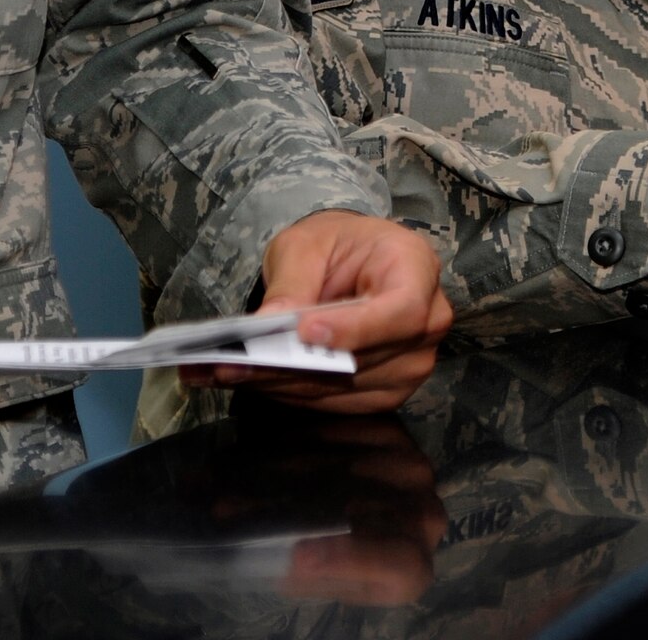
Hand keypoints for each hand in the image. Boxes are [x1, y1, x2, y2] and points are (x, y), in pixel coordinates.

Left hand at [188, 211, 450, 414]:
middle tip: (231, 362)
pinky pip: (334, 404)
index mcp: (415, 269)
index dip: (355, 329)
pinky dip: (288, 394)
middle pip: (362, 359)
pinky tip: (247, 381)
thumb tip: (269, 326)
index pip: (400, 311)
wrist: (352, 262)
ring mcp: (410, 366)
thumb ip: (294, 281)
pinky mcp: (385, 394)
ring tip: (220, 372)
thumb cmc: (337, 244)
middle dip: (293, 364)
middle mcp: (426, 323)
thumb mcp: (307, 243)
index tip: (306, 333)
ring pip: (342, 389)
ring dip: (279, 384)